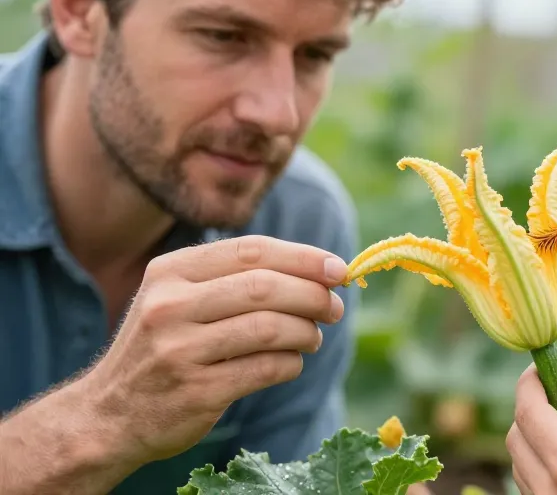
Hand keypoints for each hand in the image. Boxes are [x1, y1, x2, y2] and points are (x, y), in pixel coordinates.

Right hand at [78, 235, 345, 463]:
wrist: (107, 415)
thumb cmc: (162, 348)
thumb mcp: (177, 298)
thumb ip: (234, 279)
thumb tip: (319, 271)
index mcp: (169, 272)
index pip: (251, 251)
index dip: (303, 258)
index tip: (337, 269)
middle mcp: (170, 306)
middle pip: (266, 287)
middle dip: (313, 296)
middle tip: (335, 308)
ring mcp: (180, 350)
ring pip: (271, 328)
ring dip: (307, 332)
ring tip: (314, 338)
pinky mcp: (196, 391)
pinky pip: (266, 369)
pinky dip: (291, 364)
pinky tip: (290, 363)